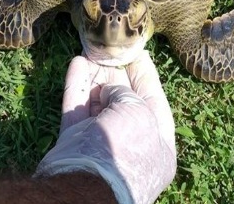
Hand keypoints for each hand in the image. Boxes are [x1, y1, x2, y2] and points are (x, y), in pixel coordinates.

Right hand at [35, 51, 175, 203]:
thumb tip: (109, 90)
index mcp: (158, 144)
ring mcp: (102, 146)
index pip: (154, 101)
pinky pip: (77, 110)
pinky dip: (77, 87)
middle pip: (124, 101)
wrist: (84, 185)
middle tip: (111, 49)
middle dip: (117, 74)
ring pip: (98, 104)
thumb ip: (127, 93)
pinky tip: (77, 63)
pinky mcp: (75, 144)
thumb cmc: (123, 149)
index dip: (145, 75)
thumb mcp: (138, 111)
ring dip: (95, 77)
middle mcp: (131, 144)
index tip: (138, 53)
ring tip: (92, 50)